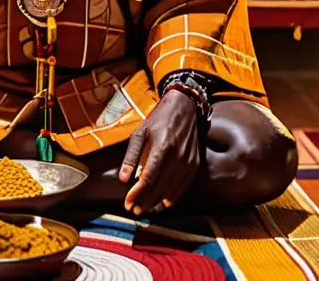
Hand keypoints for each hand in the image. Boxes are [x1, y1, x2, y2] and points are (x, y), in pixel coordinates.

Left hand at [119, 90, 202, 213]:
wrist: (185, 108)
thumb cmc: (159, 120)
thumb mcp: (140, 133)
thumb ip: (131, 156)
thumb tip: (123, 179)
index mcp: (162, 148)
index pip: (148, 178)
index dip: (137, 194)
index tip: (127, 203)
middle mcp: (178, 157)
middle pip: (159, 187)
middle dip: (144, 201)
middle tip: (132, 210)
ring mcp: (188, 163)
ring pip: (171, 190)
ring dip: (156, 202)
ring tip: (143, 210)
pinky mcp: (195, 166)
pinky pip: (182, 187)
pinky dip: (171, 198)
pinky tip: (162, 204)